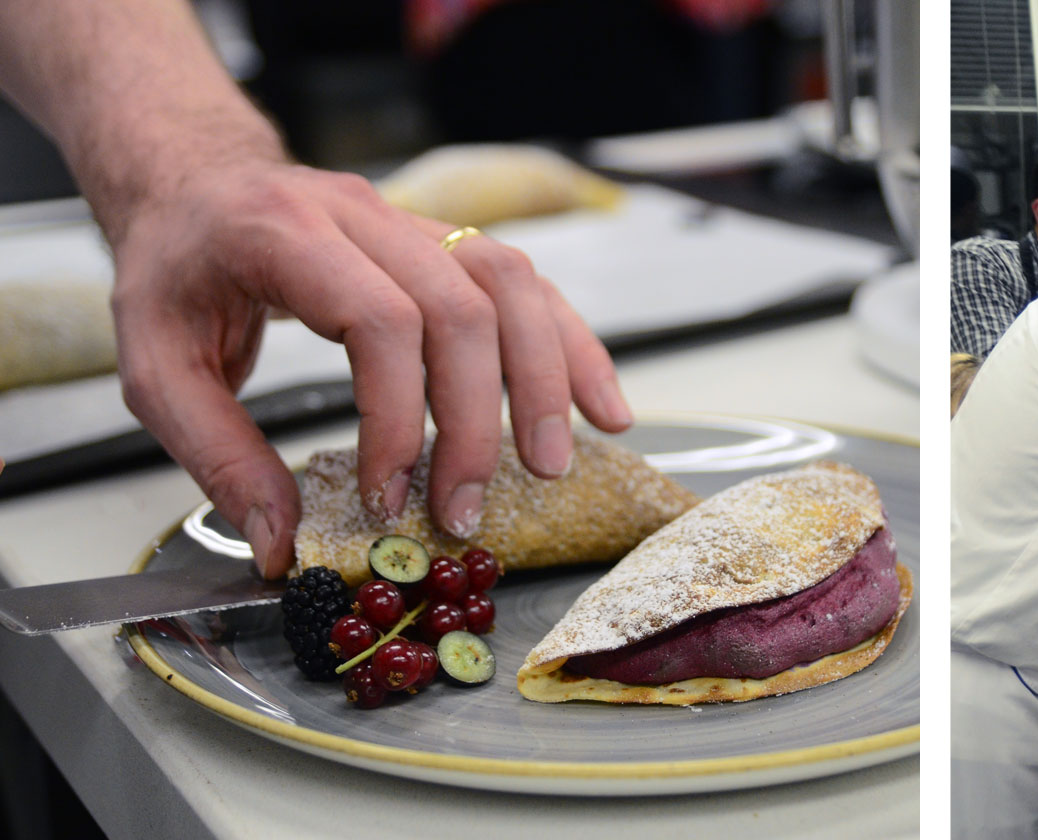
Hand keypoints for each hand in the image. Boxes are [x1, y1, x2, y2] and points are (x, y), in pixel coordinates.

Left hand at [108, 157, 631, 577]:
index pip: (377, 318)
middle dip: (476, 419)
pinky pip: (528, 282)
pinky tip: (599, 405)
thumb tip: (279, 544)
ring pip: (511, 282)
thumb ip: (219, 455)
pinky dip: (571, 346)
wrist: (194, 183)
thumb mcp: (158, 370)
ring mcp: (413, 220)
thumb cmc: (176, 272)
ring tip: (551, 463)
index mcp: (281, 234)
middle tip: (463, 506)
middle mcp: (360, 214)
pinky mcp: (446, 240)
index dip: (397, 415)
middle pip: (461, 306)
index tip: (386, 492)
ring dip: (543, 379)